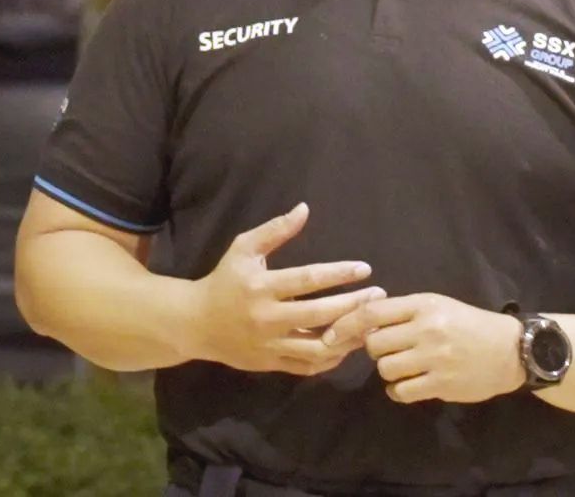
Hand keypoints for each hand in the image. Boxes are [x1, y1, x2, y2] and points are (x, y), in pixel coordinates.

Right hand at [176, 202, 383, 375]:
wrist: (196, 323)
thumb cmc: (224, 281)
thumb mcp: (243, 249)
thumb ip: (274, 230)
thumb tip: (305, 209)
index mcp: (260, 286)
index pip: (307, 279)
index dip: (339, 274)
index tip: (365, 269)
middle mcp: (267, 317)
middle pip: (320, 315)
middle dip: (354, 305)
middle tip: (378, 295)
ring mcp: (271, 344)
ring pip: (319, 347)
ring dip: (349, 336)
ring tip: (369, 323)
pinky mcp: (273, 364)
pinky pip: (310, 366)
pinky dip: (333, 357)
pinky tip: (348, 343)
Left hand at [322, 293, 522, 404]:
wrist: (511, 350)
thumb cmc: (468, 324)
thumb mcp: (436, 306)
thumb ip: (401, 312)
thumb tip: (359, 321)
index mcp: (423, 305)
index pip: (372, 313)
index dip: (345, 325)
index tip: (330, 336)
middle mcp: (427, 330)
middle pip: (374, 344)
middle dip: (374, 350)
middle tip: (388, 351)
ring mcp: (435, 359)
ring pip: (386, 369)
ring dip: (388, 371)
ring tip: (405, 367)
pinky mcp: (443, 384)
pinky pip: (402, 391)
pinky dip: (399, 391)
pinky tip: (409, 385)